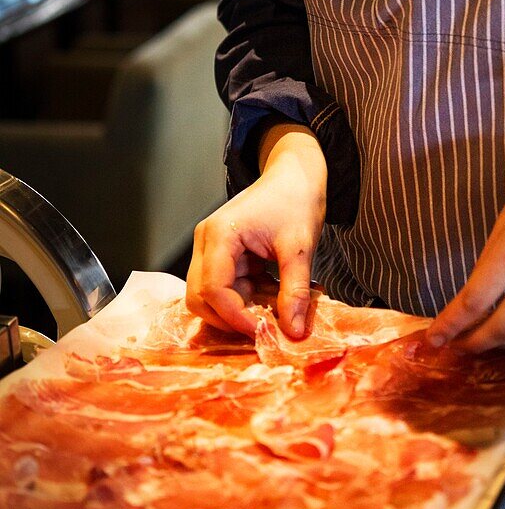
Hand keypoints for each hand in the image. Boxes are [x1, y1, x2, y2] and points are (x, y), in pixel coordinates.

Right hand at [186, 128, 326, 336]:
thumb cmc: (296, 201)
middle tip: (267, 326)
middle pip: (200, 297)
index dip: (236, 316)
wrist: (295, 175)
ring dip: (240, 310)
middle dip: (231, 318)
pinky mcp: (223, 256)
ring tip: (275, 308)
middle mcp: (206, 243)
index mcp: (219, 236)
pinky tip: (275, 296)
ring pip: (210, 296)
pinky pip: (226, 288)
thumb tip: (293, 332)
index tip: (264, 332)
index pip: (212, 289)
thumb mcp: (300, 247)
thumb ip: (294, 290)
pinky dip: (248, 299)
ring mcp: (211, 249)